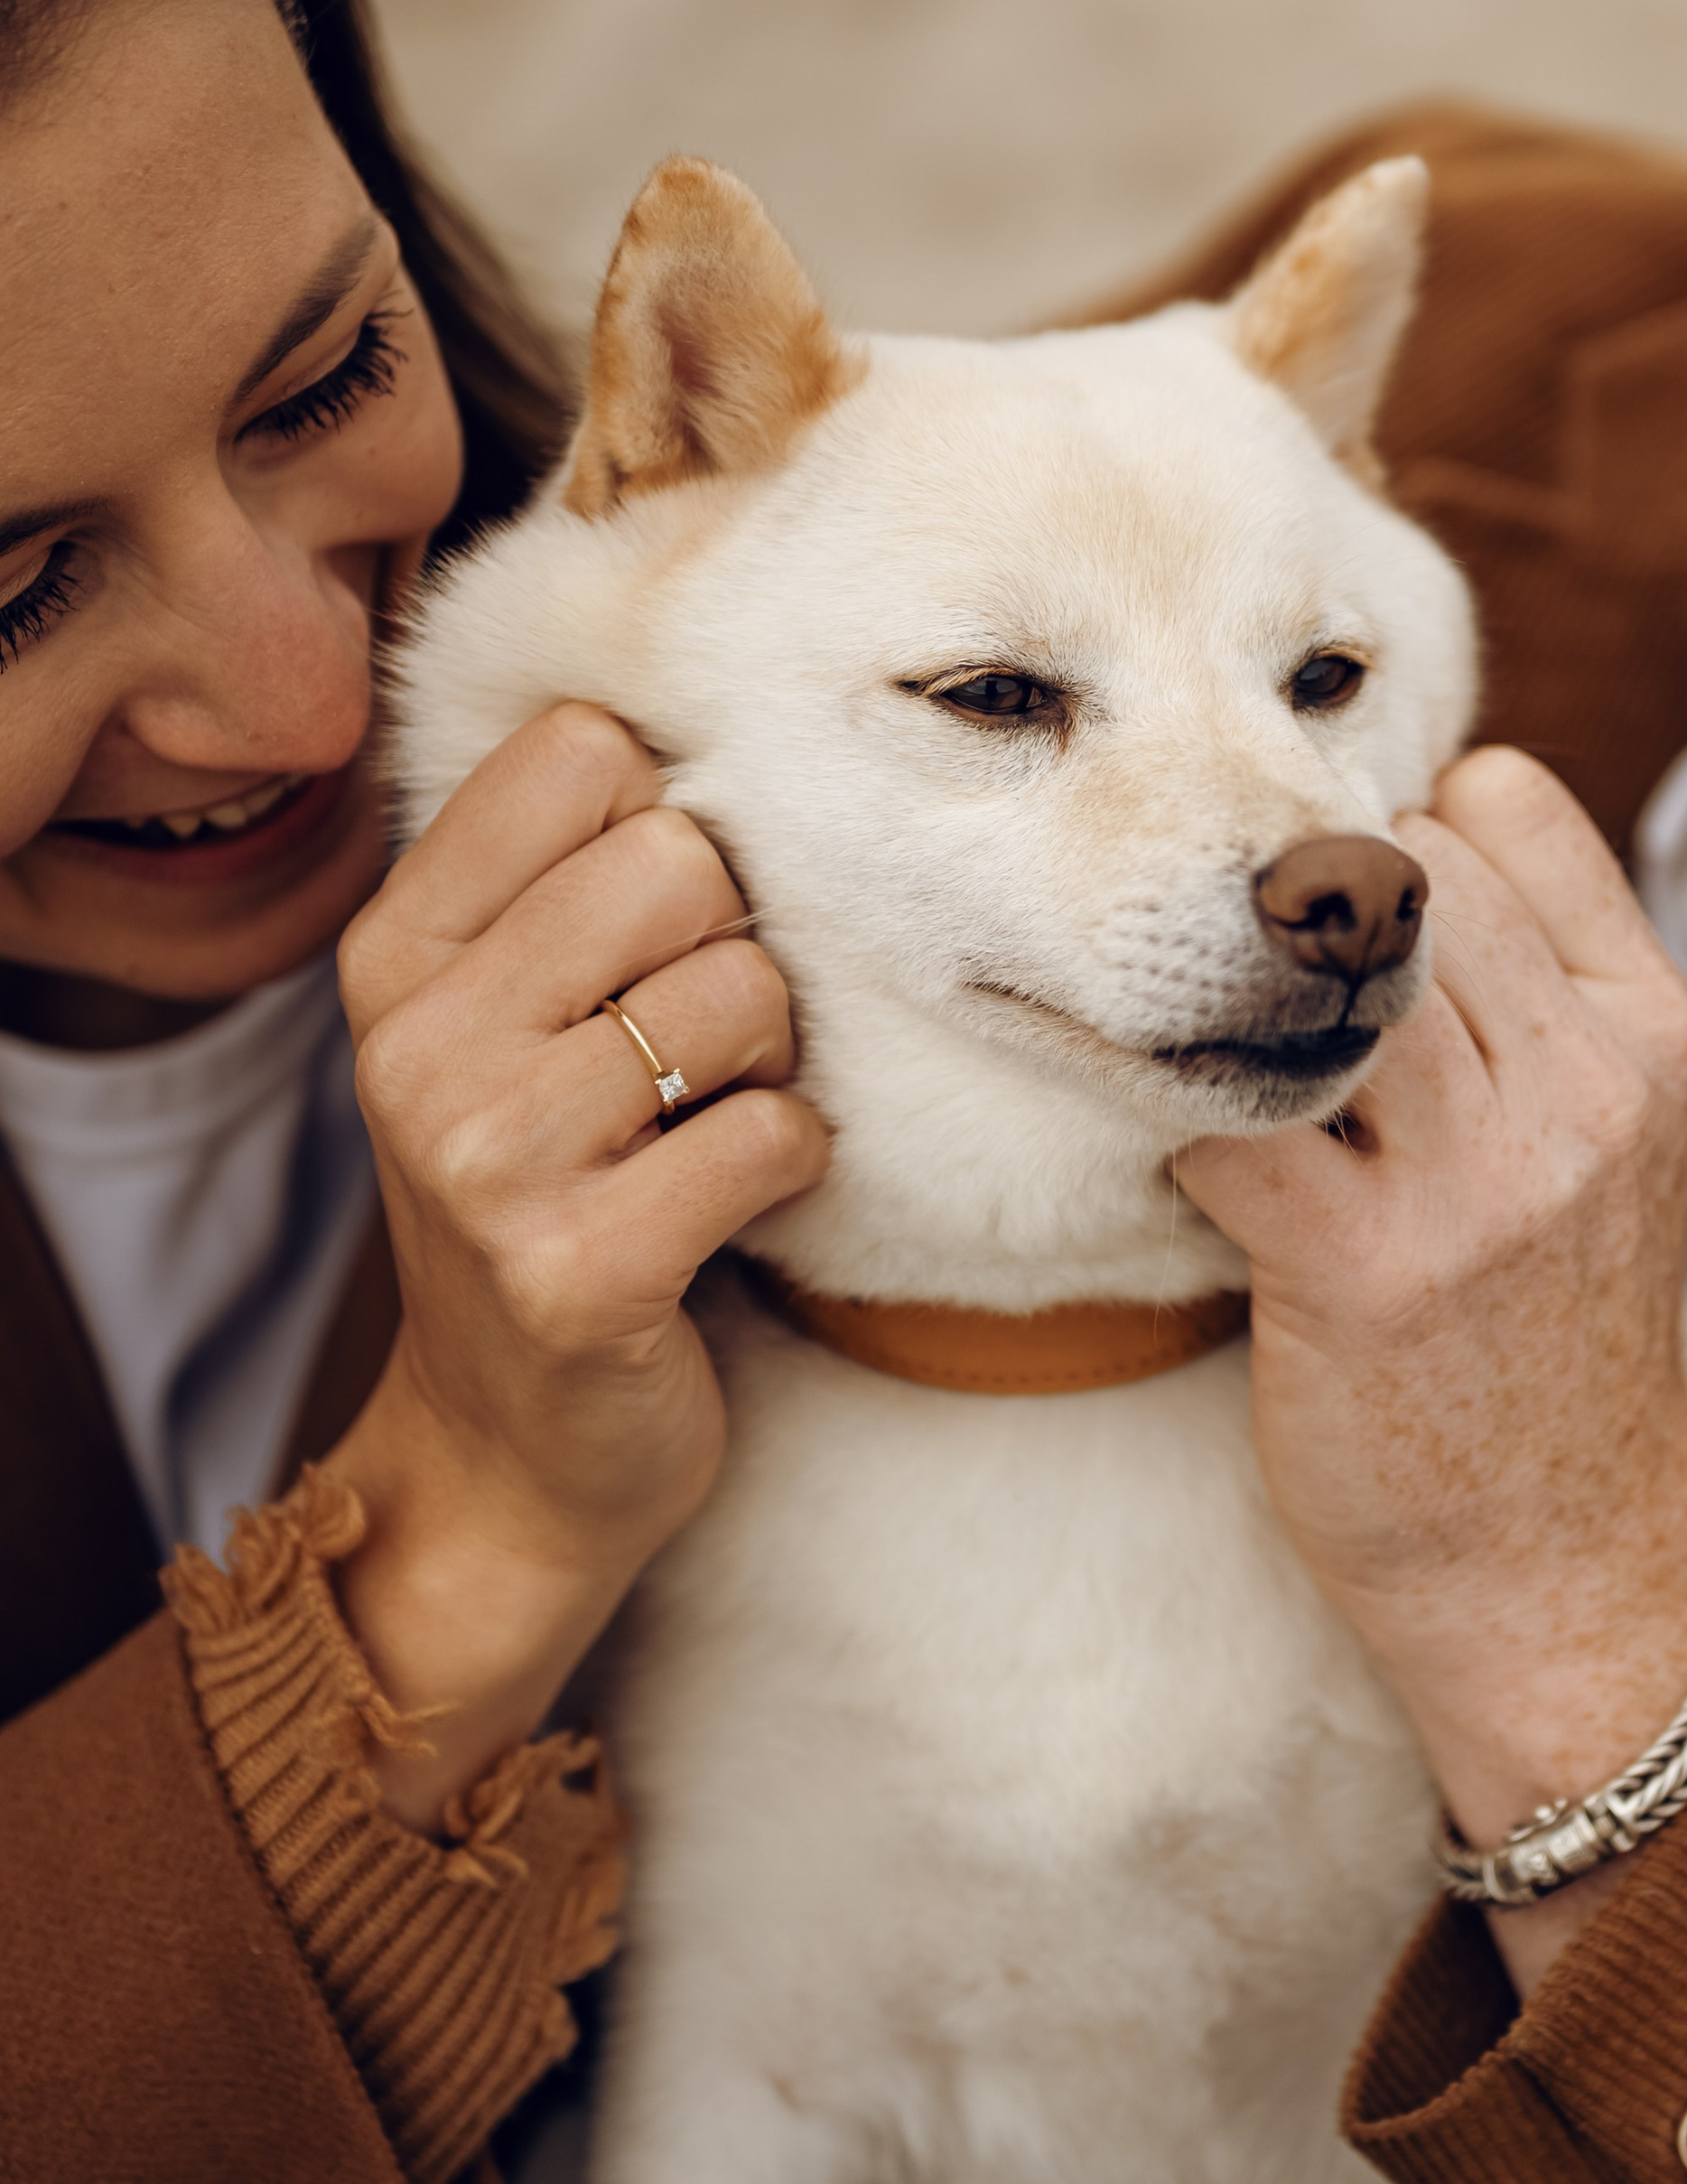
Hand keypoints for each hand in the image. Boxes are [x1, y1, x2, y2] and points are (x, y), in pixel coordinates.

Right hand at [325, 702, 827, 1828]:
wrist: (507, 1452)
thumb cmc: (544, 1201)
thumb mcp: (501, 1024)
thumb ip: (565, 882)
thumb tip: (710, 730)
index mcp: (395, 951)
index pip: (582, 751)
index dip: (668, 823)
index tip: (651, 930)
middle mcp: (418, 1042)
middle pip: (681, 856)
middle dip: (736, 947)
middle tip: (699, 1050)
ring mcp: (489, 1160)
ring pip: (745, 991)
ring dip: (773, 1062)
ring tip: (708, 1126)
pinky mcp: (582, 1271)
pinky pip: (778, 1131)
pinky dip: (793, 1164)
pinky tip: (731, 1206)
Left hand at [1176, 746, 1686, 1983]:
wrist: (1566, 1567)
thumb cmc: (1556, 1342)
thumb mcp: (1610, 1140)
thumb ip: (1535, 998)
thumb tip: (1375, 856)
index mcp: (1648, 1029)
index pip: (1501, 800)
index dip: (1406, 834)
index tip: (1360, 927)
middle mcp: (1579, 1086)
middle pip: (1395, 868)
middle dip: (1306, 919)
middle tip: (1256, 997)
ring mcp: (1478, 1181)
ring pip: (1308, 973)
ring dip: (1229, 1005)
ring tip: (1206, 1060)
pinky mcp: (1360, 1270)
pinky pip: (1219, 1114)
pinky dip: (1171, 1120)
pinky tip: (1182, 1164)